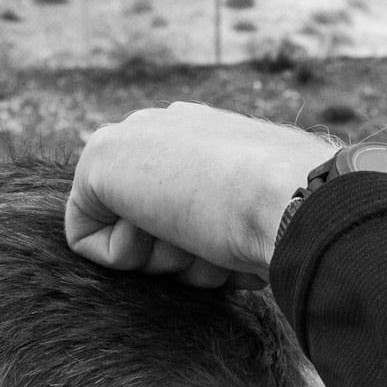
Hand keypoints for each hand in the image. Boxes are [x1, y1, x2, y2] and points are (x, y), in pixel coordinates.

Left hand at [65, 103, 331, 286]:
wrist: (296, 199)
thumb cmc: (297, 217)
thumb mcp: (272, 212)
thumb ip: (238, 215)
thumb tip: (243, 253)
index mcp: (211, 135)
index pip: (182, 207)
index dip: (207, 248)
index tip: (241, 246)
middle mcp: (170, 126)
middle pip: (150, 222)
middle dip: (182, 253)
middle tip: (222, 241)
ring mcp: (132, 136)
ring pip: (129, 235)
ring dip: (165, 259)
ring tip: (205, 236)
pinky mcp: (99, 159)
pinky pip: (89, 241)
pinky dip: (127, 260)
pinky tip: (167, 232)